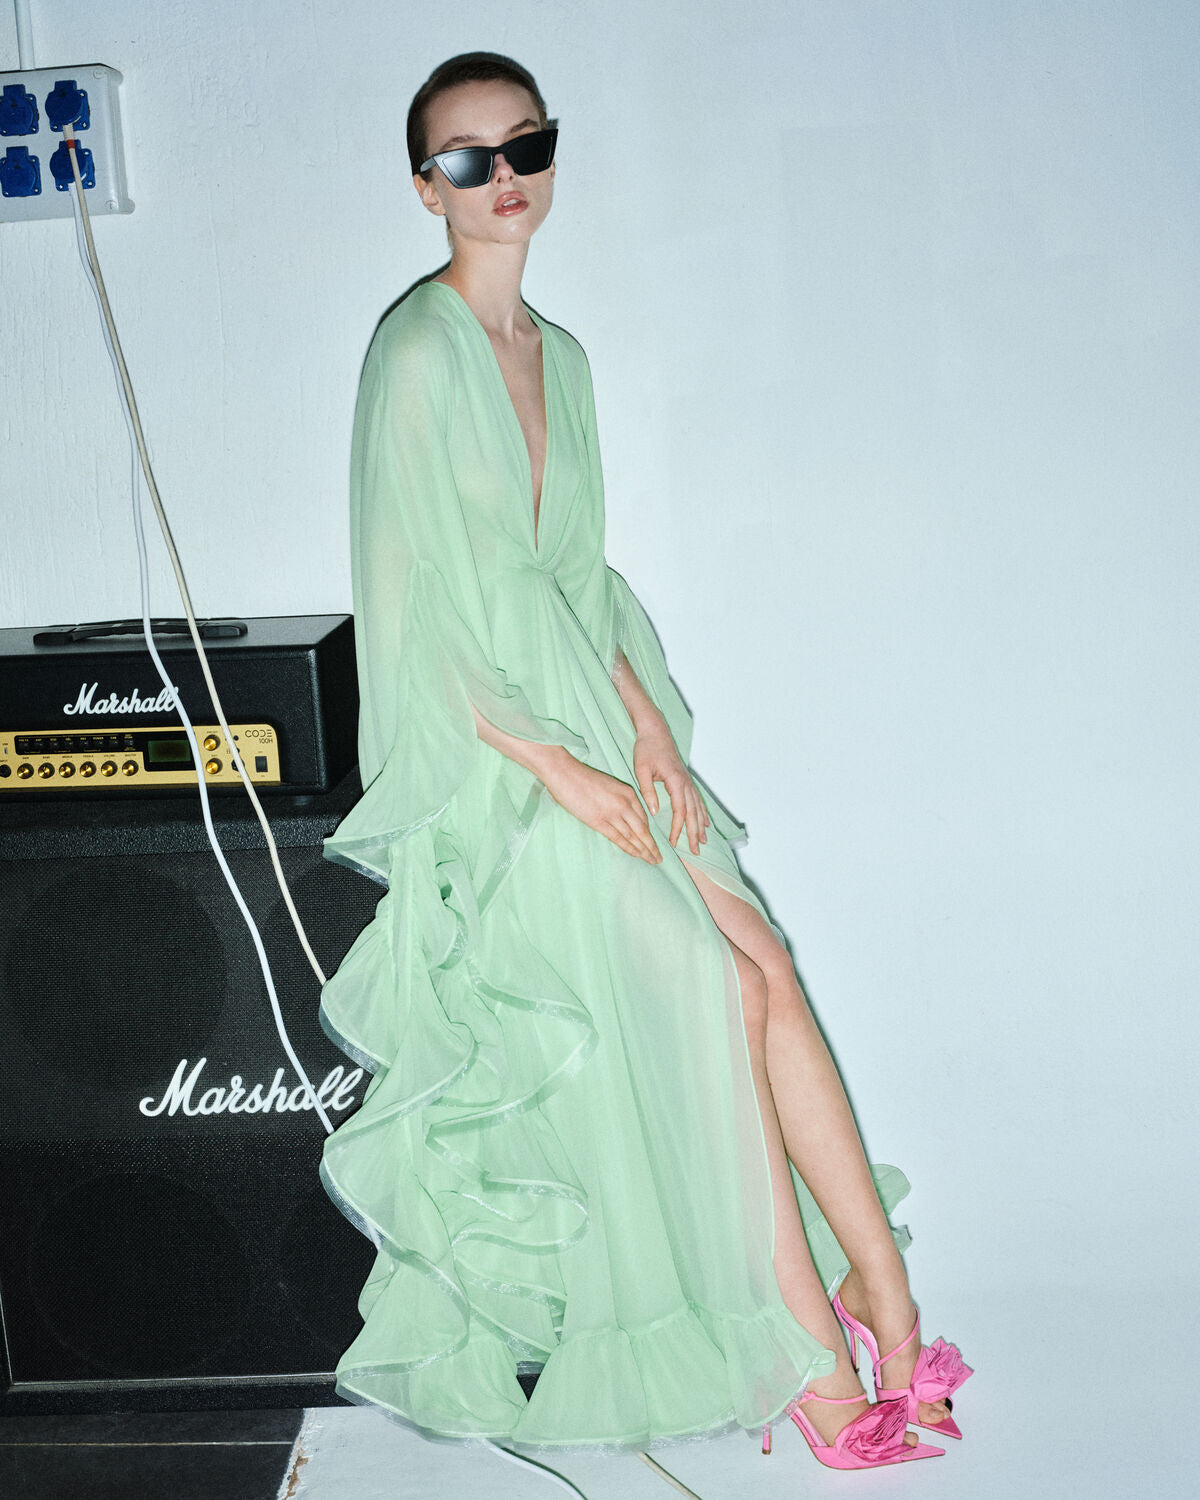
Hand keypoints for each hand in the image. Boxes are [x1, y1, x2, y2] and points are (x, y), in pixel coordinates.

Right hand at [540, 753, 661, 863]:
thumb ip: (618, 800)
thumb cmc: (583, 778)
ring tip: (652, 861)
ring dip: (644, 851)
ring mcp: (613, 813)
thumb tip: (620, 817)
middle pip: (643, 830)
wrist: (566, 773)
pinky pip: (619, 838)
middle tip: (659, 858)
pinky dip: (629, 848)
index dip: (650, 833)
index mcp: (628, 793)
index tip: (653, 843)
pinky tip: (637, 855)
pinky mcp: (599, 821)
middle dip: (652, 846)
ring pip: (633, 836)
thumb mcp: (609, 786)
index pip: (644, 818)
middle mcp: (624, 804)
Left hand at [632, 723, 709, 855]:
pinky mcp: (686, 780)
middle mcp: (685, 783)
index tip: (673, 842)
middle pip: (693, 813)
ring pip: (698, 807)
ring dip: (701, 826)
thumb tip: (655, 811)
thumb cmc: (646, 749)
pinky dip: (702, 813)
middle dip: (694, 833)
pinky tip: (704, 822)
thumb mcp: (641, 770)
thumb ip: (648, 791)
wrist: (655, 731)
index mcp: (675, 781)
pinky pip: (697, 800)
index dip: (678, 828)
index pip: (680, 810)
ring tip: (703, 841)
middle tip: (695, 851)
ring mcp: (688, 781)